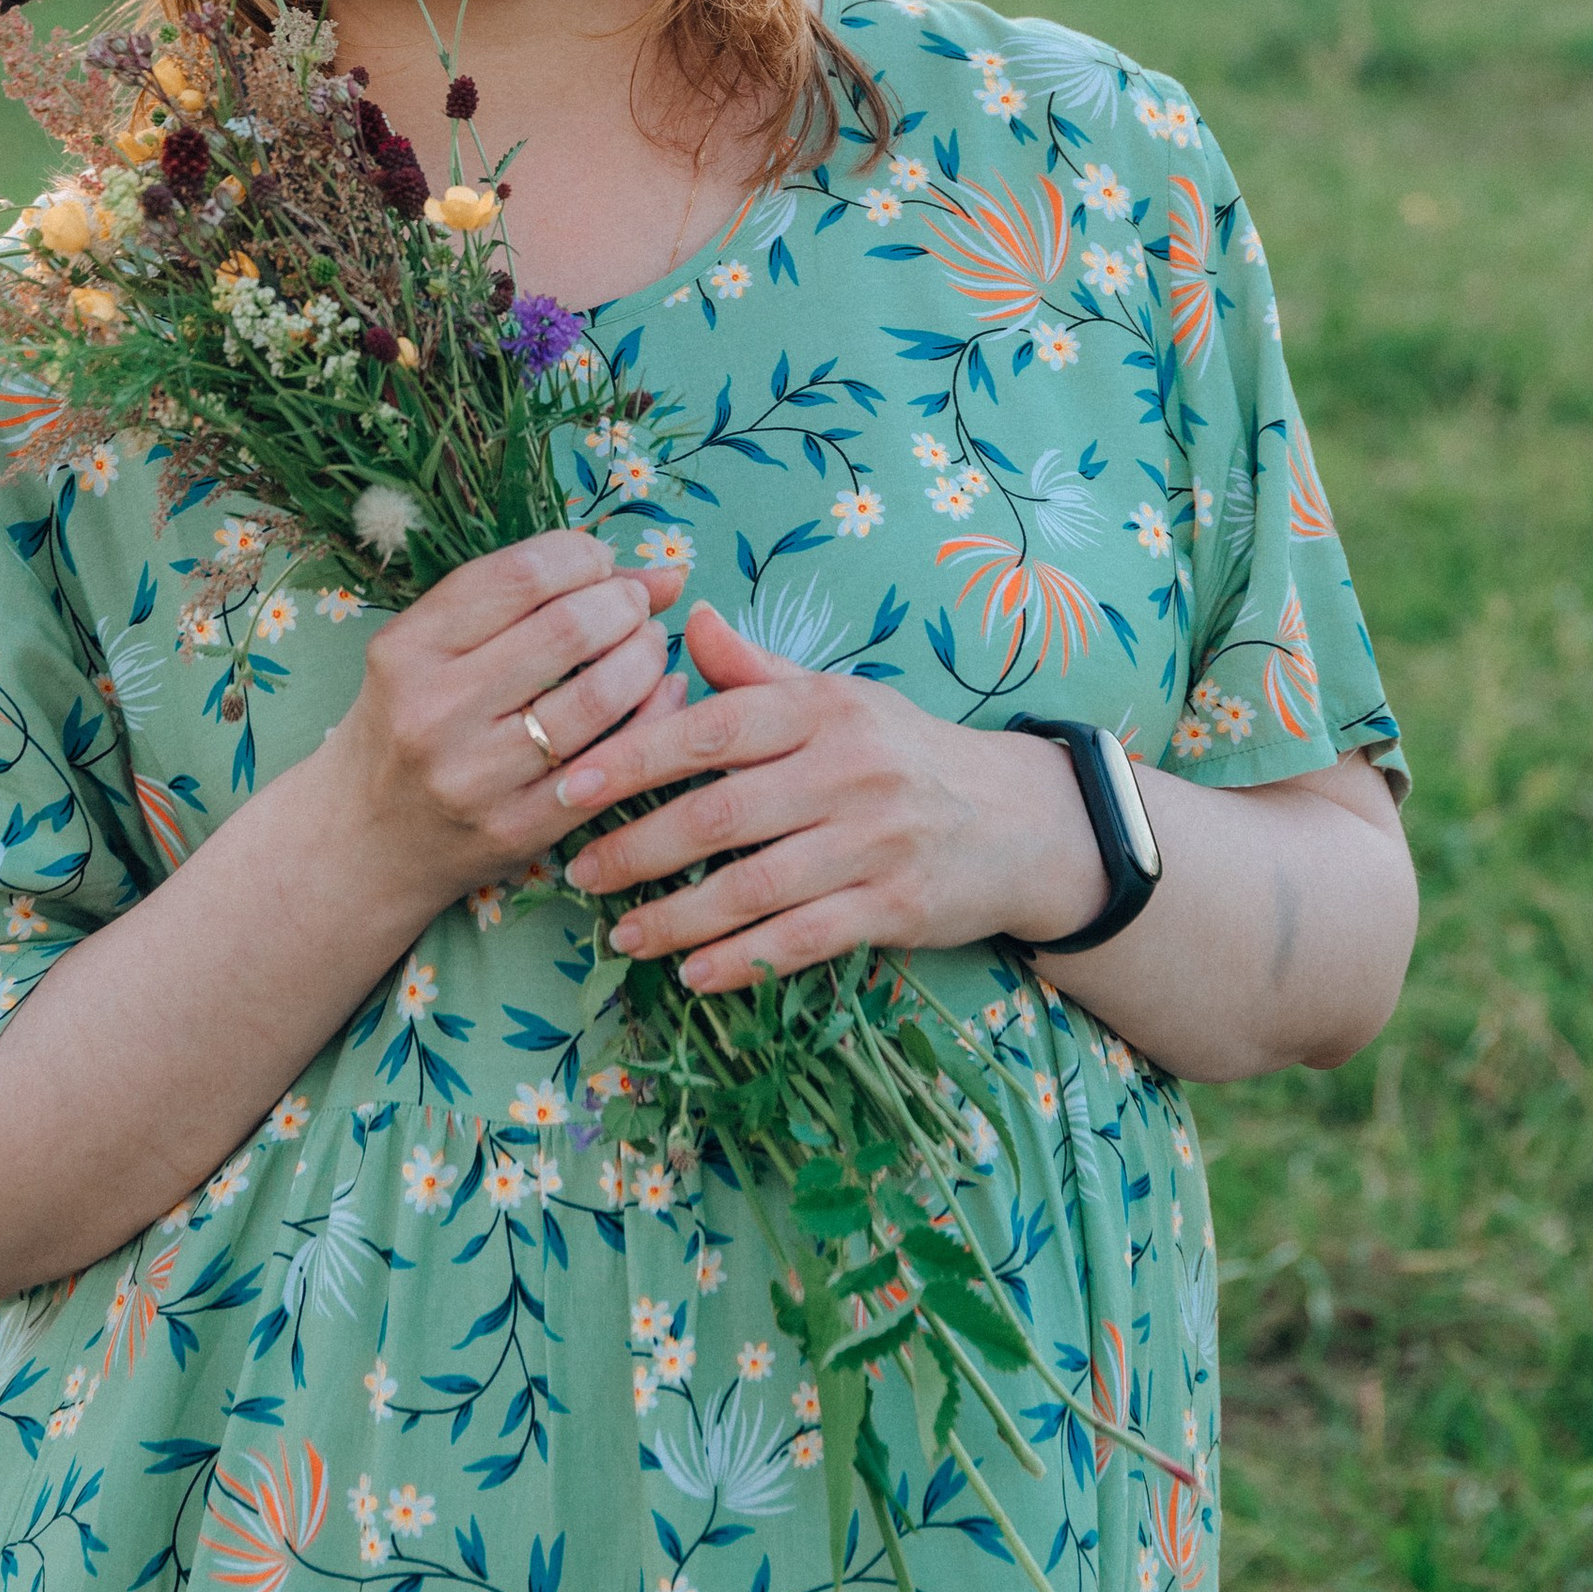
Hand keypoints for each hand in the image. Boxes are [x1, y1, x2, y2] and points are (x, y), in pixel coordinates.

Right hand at [319, 529, 686, 917]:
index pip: (520, 576)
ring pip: (599, 696)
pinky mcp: (518, 827)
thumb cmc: (408, 722)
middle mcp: (436, 711)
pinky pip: (612, 762)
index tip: (600, 562)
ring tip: (647, 645)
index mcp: (408, 649)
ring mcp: (477, 776)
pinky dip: (654, 718)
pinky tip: (660, 696)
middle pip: (568, 628)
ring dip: (646, 656)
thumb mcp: (431, 648)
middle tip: (635, 605)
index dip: (582, 556)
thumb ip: (526, 599)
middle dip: (624, 603)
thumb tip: (657, 574)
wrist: (365, 838)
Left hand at [555, 604, 1108, 990]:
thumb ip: (757, 670)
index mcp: (823, 709)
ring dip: (678, 918)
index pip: (713, 727)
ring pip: (756, 886)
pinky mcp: (897, 907)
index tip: (571, 784)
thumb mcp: (839, 698)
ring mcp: (876, 841)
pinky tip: (695, 975)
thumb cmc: (905, 753)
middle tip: (578, 872)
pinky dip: (745, 960)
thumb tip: (687, 617)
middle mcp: (849, 769)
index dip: (635, 755)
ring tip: (622, 936)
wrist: (1021, 820)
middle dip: (638, 848)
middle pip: (722, 814)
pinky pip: (805, 939)